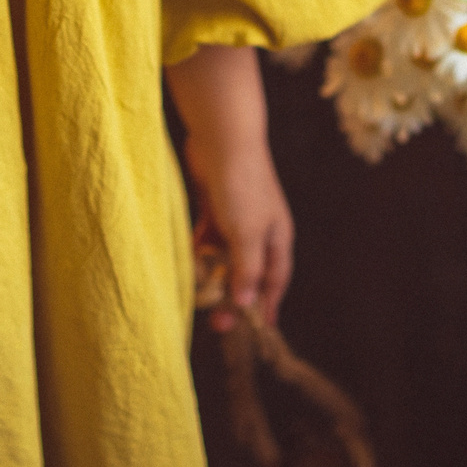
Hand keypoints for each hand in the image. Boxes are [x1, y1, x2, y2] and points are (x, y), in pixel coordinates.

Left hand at [184, 127, 294, 331]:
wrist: (222, 139)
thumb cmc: (242, 185)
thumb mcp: (247, 234)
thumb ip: (247, 270)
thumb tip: (246, 304)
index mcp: (277, 237)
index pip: (276, 278)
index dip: (268, 303)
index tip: (262, 327)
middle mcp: (260, 229)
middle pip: (248, 271)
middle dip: (234, 296)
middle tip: (217, 322)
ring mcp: (237, 218)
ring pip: (225, 257)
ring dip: (214, 276)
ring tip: (198, 297)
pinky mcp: (216, 206)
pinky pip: (208, 239)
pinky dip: (200, 252)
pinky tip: (189, 260)